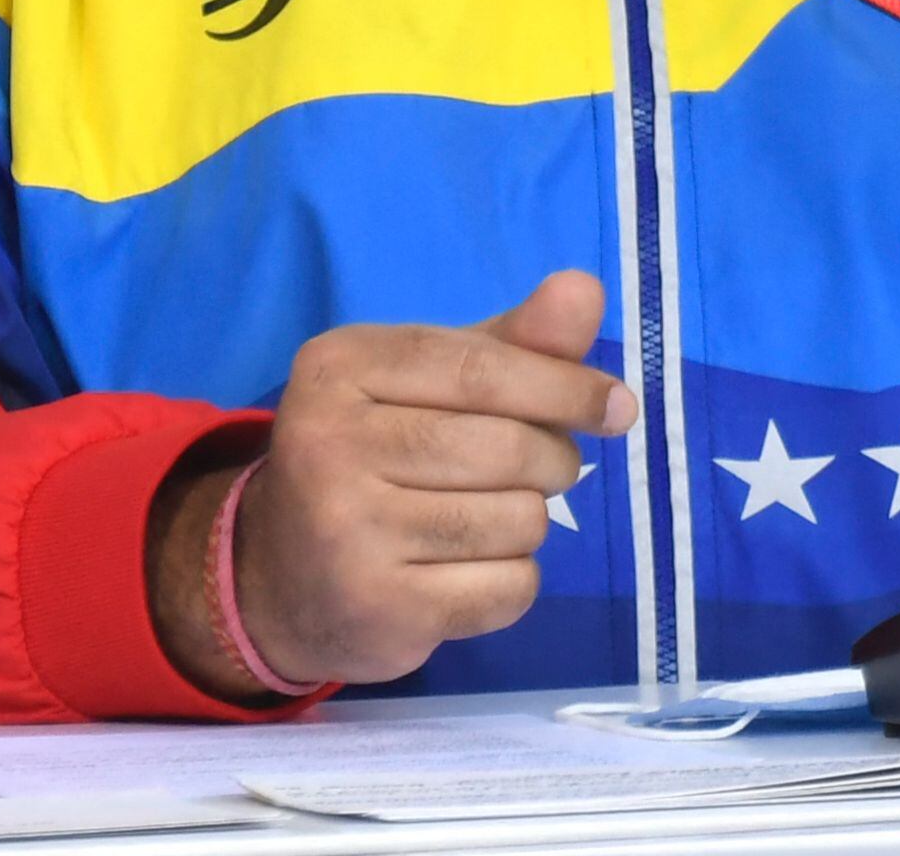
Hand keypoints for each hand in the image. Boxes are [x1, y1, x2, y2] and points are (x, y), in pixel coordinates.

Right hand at [150, 269, 635, 695]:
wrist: (279, 580)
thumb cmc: (376, 456)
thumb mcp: (429, 383)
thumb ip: (512, 341)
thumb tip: (584, 289)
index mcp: (340, 367)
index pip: (484, 368)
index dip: (567, 386)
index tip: (619, 406)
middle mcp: (330, 444)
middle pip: (508, 447)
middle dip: (553, 459)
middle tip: (544, 470)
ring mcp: (347, 533)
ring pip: (517, 520)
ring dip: (529, 522)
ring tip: (487, 520)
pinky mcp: (378, 609)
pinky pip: (507, 589)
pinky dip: (513, 581)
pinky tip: (465, 573)